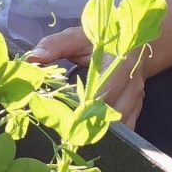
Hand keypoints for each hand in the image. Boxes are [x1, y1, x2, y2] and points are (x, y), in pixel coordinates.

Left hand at [26, 26, 147, 126]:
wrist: (131, 43)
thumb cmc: (99, 41)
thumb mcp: (77, 37)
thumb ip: (55, 45)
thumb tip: (34, 57)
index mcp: (119, 63)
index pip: (105, 91)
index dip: (87, 106)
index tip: (68, 116)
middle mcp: (132, 83)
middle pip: (114, 112)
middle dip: (91, 122)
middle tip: (69, 130)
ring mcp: (136, 96)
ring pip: (122, 122)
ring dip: (101, 129)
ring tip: (78, 133)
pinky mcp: (137, 106)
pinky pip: (128, 126)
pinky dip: (112, 132)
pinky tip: (93, 133)